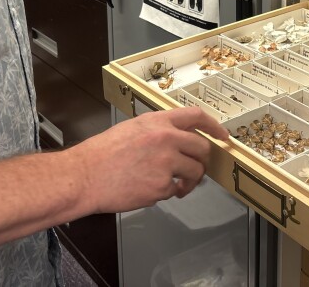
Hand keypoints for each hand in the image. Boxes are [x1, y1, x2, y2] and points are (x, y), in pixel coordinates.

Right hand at [68, 107, 228, 212]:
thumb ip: (158, 130)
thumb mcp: (133, 128)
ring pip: (194, 172)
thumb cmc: (103, 154)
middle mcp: (166, 139)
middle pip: (202, 148)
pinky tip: (152, 189)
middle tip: (196, 168)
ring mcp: (166, 163)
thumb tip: (179, 138)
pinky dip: (169, 193)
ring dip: (190, 181)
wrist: (85, 176)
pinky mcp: (162, 186)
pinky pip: (175, 190)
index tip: (223, 136)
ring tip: (177, 185)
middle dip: (203, 161)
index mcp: (158, 122)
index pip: (196, 116)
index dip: (214, 126)